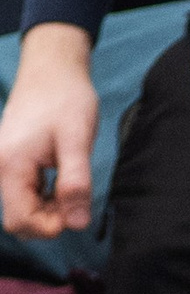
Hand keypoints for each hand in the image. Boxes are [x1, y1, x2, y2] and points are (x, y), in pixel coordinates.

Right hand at [0, 25, 99, 235]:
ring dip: (48, 208)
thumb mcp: (77, 140)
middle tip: (76, 198)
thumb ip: (76, 182)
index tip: (75, 210)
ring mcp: (3, 164)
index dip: (50, 226)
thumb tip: (77, 223)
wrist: (51, 68)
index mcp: (11, 165)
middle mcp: (0, 167)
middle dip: (48, 220)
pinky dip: (44, 196)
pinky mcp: (11, 160)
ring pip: (21, 207)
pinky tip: (63, 180)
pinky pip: (23, 192)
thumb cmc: (65, 98)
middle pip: (17, 219)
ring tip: (71, 183)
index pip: (19, 221)